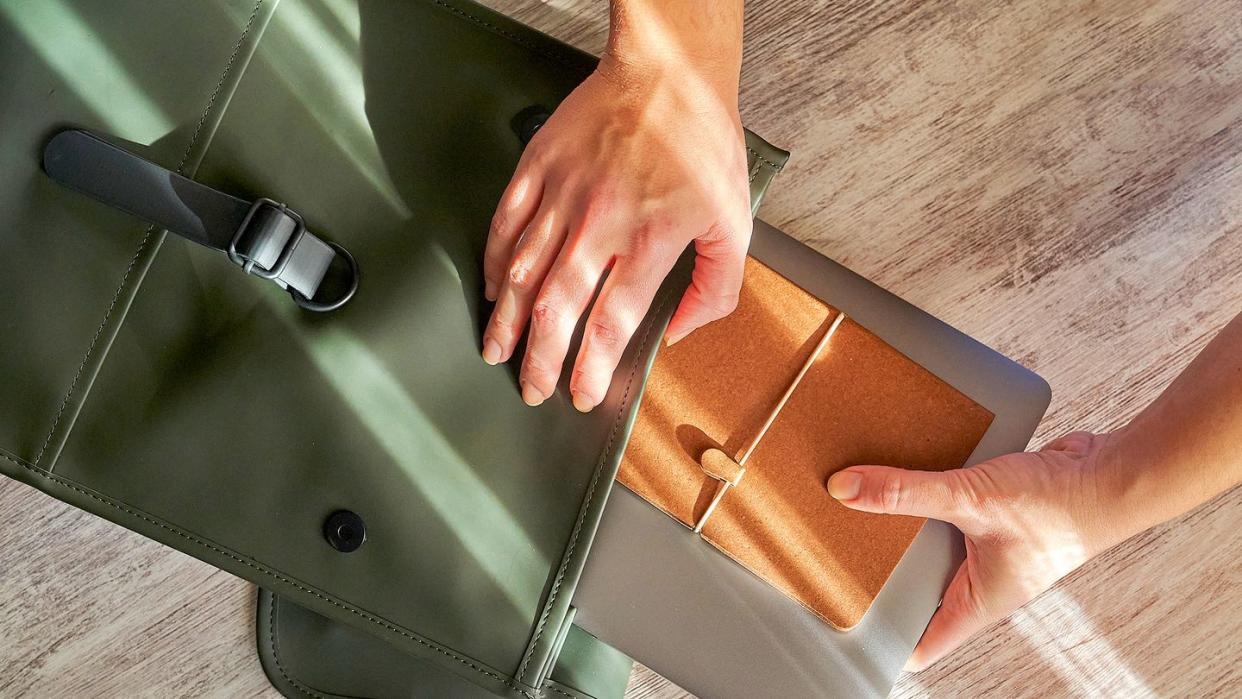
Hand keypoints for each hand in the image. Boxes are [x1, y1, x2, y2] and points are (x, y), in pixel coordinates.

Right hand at [481, 53, 751, 410]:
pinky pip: (507, 223)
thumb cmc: (703, 141)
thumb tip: (682, 329)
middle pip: (557, 308)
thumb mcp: (735, 220)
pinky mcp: (539, 167)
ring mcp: (563, 194)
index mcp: (650, 240)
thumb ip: (716, 286)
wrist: (668, 70)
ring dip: (507, 320)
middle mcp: (601, 223)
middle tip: (531, 389)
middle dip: (539, 359)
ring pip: (523, 272)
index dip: (590, 368)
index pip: (610, 322)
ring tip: (495, 351)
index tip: (580, 395)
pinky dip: (497, 261)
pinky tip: (495, 289)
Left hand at [827, 431, 1128, 671]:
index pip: (920, 643)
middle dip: (885, 575)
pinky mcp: (996, 516)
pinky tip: (903, 476)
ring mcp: (991, 550)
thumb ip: (907, 493)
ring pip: (935, 546)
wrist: (1113, 474)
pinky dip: (930, 498)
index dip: (884, 641)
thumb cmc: (1061, 508)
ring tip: (861, 510)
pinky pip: (952, 513)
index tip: (846, 626)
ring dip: (905, 528)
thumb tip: (847, 489)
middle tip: (839, 556)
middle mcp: (984, 582)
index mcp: (978, 602)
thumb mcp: (972, 499)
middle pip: (920, 590)